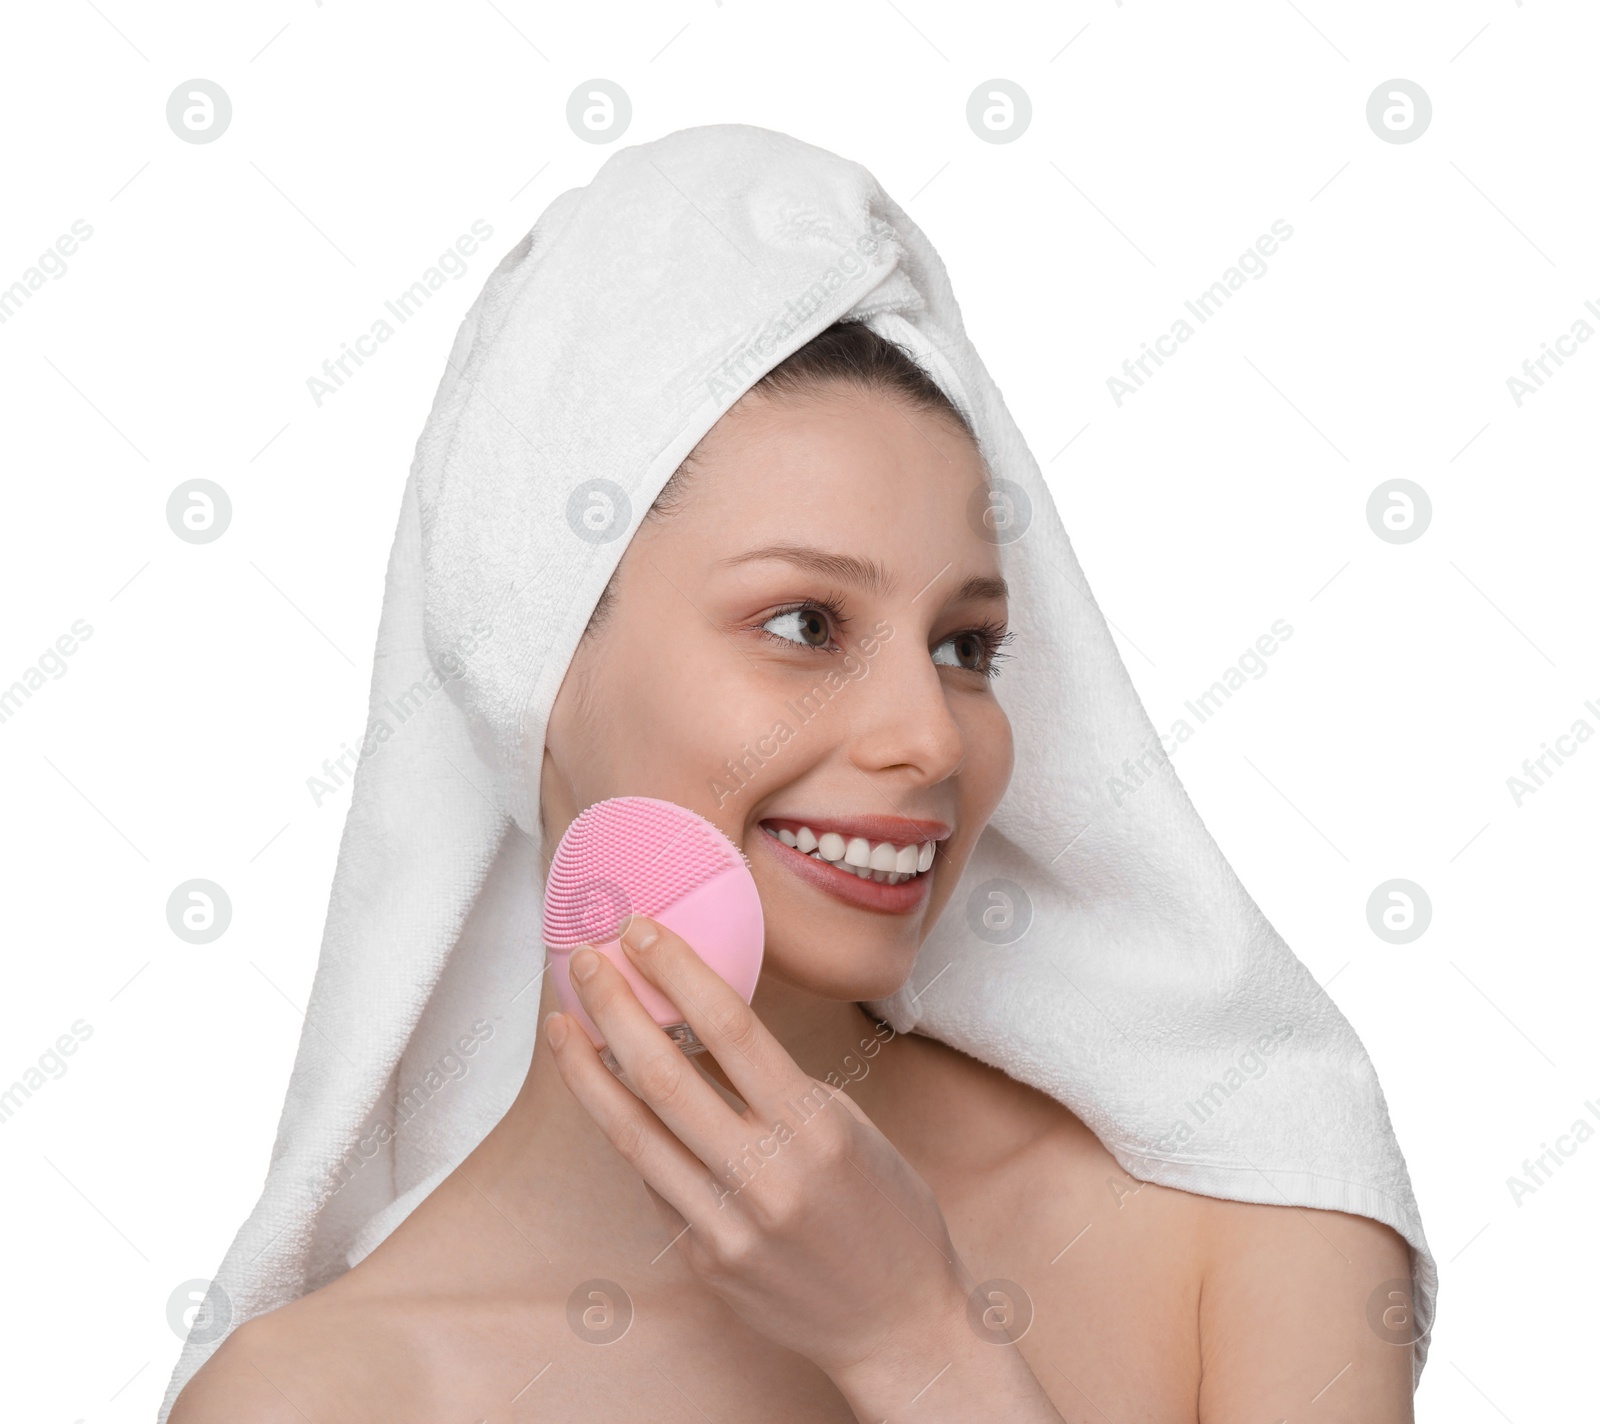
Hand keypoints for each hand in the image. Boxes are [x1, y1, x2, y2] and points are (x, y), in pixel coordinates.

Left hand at [544, 912, 970, 1380]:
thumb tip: (702, 1027)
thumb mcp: (852, 1127)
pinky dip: (628, 1130)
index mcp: (817, 1128)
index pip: (731, 1029)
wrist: (898, 1325)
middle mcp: (767, 1177)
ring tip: (562, 1025)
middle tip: (587, 961)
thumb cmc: (888, 1213)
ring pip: (634, 1133)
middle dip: (615, 1008)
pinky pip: (654, 1182)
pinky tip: (606, 1096)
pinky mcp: (705, 1260)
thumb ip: (778, 1084)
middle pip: (665, 1076)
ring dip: (588, 1072)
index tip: (642, 931)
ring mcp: (728, 1226)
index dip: (679, 971)